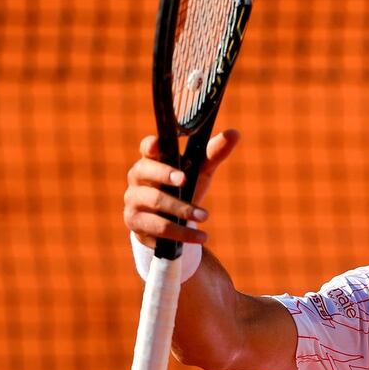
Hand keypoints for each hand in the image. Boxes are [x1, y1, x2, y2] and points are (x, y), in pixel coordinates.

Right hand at [123, 129, 240, 247]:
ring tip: (205, 216)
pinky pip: (158, 228)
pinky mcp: (136, 223)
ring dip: (181, 209)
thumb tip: (234, 133)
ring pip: (155, 202)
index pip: (147, 147)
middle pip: (146, 172)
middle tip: (184, 180)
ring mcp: (133, 200)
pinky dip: (181, 233)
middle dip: (165, 175)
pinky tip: (200, 236)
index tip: (156, 146)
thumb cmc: (186, 186)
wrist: (173, 221)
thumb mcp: (201, 170)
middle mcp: (138, 177)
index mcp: (152, 159)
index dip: (150, 146)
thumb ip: (214, 153)